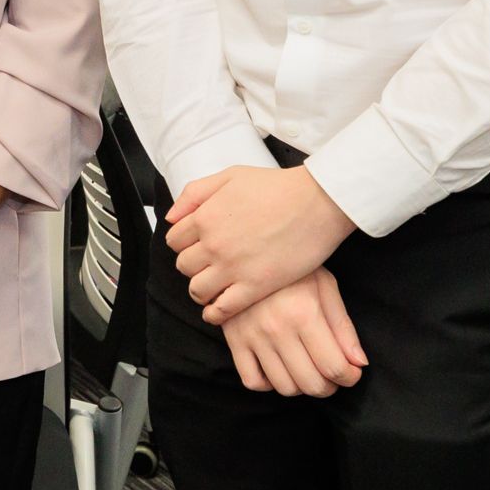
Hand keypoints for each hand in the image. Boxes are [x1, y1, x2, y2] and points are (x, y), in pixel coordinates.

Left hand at [166, 165, 355, 323]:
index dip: (185, 243)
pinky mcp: (255, 286)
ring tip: (214, 286)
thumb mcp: (230, 176)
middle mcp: (213, 244)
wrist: (317, 202)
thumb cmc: (278, 187)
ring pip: (197, 290)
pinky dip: (214, 313)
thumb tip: (171, 217)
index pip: (174, 240)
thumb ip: (195, 193)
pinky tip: (218, 310)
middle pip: (184, 266)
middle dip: (193, 265)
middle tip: (209, 264)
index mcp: (205, 217)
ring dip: (201, 289)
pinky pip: (222, 310)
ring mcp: (233, 268)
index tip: (197, 246)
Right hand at [219, 269, 367, 396]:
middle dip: (330, 386)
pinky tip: (279, 368)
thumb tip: (359, 363)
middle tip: (333, 375)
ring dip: (303, 387)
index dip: (350, 377)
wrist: (246, 250)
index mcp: (304, 313)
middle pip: (311, 383)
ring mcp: (252, 336)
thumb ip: (343, 326)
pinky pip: (252, 380)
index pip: (334, 367)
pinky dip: (269, 384)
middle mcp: (276, 328)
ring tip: (309, 371)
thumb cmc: (293, 268)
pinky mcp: (234, 340)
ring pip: (284, 387)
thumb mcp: (325, 286)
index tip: (352, 373)